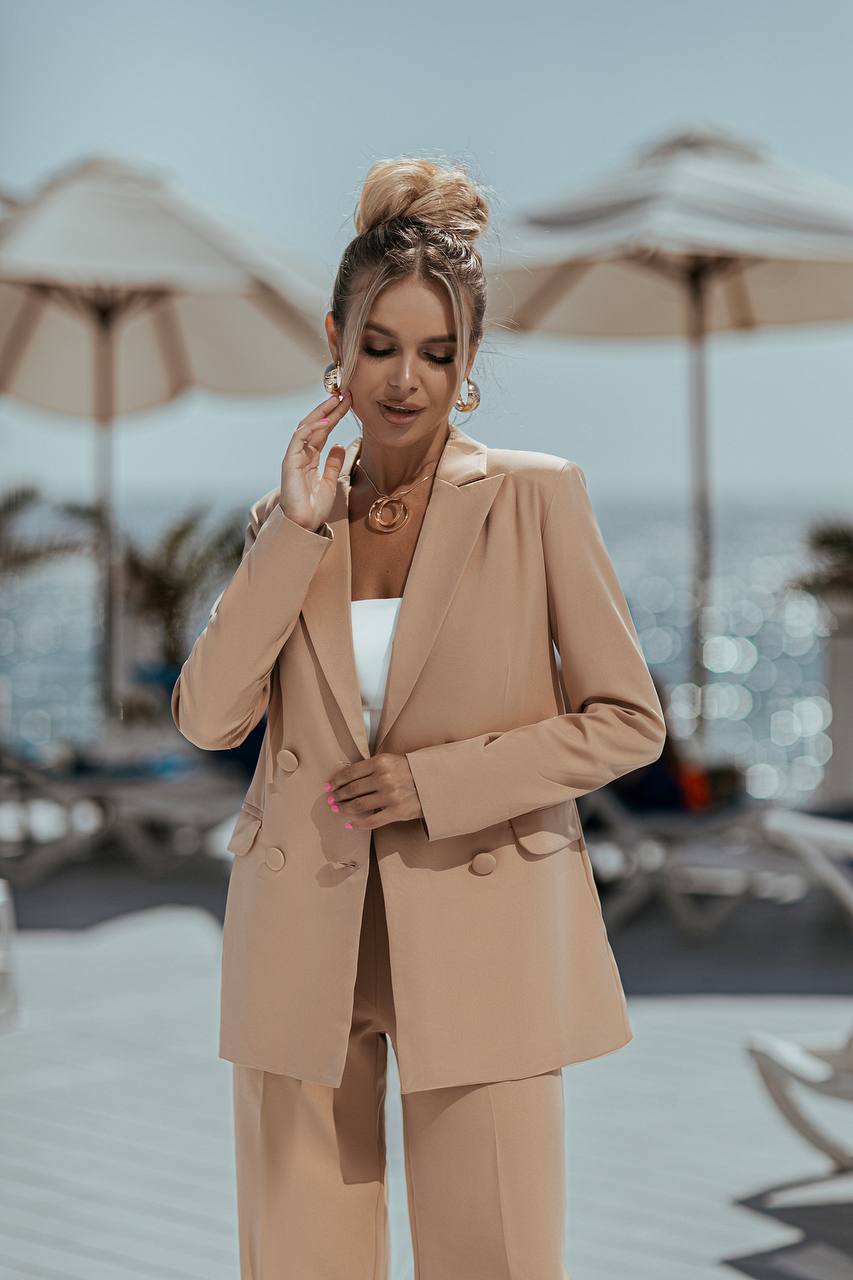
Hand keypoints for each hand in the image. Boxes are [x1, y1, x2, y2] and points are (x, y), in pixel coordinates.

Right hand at [279, 388, 352, 531]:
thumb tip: (339, 445)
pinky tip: (326, 421)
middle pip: (315, 425)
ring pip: (306, 427)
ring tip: (337, 401)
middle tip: (345, 394)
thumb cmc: (315, 507)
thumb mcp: (331, 482)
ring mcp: (294, 457)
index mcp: (310, 458)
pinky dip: (312, 429)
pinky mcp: (289, 462)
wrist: (304, 524)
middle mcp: (301, 454)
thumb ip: (334, 463)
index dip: (335, 416)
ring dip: (322, 413)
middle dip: (330, 408)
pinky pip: (299, 439)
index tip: (349, 403)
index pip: (323, 431)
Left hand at [325, 753, 423, 829]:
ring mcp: (390, 796)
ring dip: (344, 808)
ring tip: (336, 809)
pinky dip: (358, 824)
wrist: (435, 782)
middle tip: (330, 799)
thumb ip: (372, 766)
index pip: (350, 772)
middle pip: (351, 790)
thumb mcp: (392, 760)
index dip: (336, 780)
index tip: (329, 786)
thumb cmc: (412, 770)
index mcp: (381, 762)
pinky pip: (372, 821)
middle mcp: (383, 778)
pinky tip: (349, 824)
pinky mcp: (396, 811)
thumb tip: (349, 777)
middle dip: (337, 796)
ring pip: (358, 805)